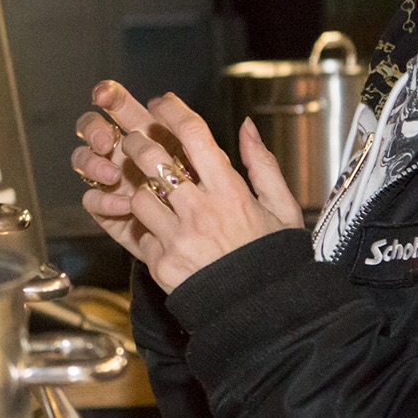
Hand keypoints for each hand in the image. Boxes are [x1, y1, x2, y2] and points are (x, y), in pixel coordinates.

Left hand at [73, 81, 303, 292]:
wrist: (260, 313)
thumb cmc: (272, 257)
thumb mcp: (282, 208)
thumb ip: (263, 165)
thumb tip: (247, 127)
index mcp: (230, 192)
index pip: (194, 135)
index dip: (172, 112)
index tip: (161, 104)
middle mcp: (200, 211)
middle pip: (152, 159)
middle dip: (137, 144)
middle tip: (136, 142)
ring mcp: (177, 238)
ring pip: (137, 196)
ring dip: (140, 192)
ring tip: (152, 195)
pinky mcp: (160, 264)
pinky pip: (139, 234)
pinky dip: (146, 231)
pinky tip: (161, 234)